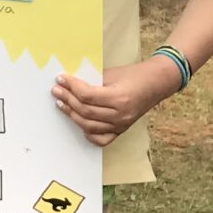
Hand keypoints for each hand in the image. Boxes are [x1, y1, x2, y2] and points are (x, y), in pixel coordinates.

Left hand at [52, 57, 180, 145]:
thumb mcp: (112, 74)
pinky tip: (79, 123)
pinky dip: (88, 133)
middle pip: (85, 111)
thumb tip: (69, 84)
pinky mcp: (121, 130)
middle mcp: (120, 115)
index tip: (61, 79)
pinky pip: (101, 139)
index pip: (87, 95)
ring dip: (72, 115)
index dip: (71, 87)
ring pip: (89, 126)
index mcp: (119, 98)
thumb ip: (92, 81)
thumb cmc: (134, 75)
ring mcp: (121, 125)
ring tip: (61, 104)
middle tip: (56, 90)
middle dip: (67, 99)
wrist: (156, 83)